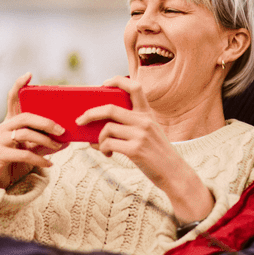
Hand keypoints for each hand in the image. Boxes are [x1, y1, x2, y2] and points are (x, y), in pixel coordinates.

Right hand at [0, 73, 65, 188]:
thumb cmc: (16, 160)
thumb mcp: (31, 147)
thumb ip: (44, 140)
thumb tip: (66, 138)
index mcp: (10, 121)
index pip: (12, 99)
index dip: (19, 85)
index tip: (29, 74)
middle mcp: (2, 128)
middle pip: (26, 117)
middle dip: (46, 122)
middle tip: (61, 130)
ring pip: (26, 134)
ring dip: (46, 141)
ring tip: (58, 147)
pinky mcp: (0, 155)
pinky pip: (24, 154)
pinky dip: (40, 159)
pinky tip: (49, 163)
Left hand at [76, 76, 213, 224]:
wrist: (174, 173)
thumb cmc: (157, 154)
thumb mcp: (150, 132)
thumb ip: (132, 124)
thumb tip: (99, 126)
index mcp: (147, 113)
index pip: (134, 87)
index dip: (116, 81)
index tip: (103, 85)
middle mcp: (144, 121)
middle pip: (110, 108)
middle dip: (90, 113)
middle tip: (80, 120)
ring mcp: (140, 135)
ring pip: (107, 129)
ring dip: (99, 139)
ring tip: (103, 147)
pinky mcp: (135, 150)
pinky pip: (108, 144)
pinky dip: (103, 149)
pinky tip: (108, 154)